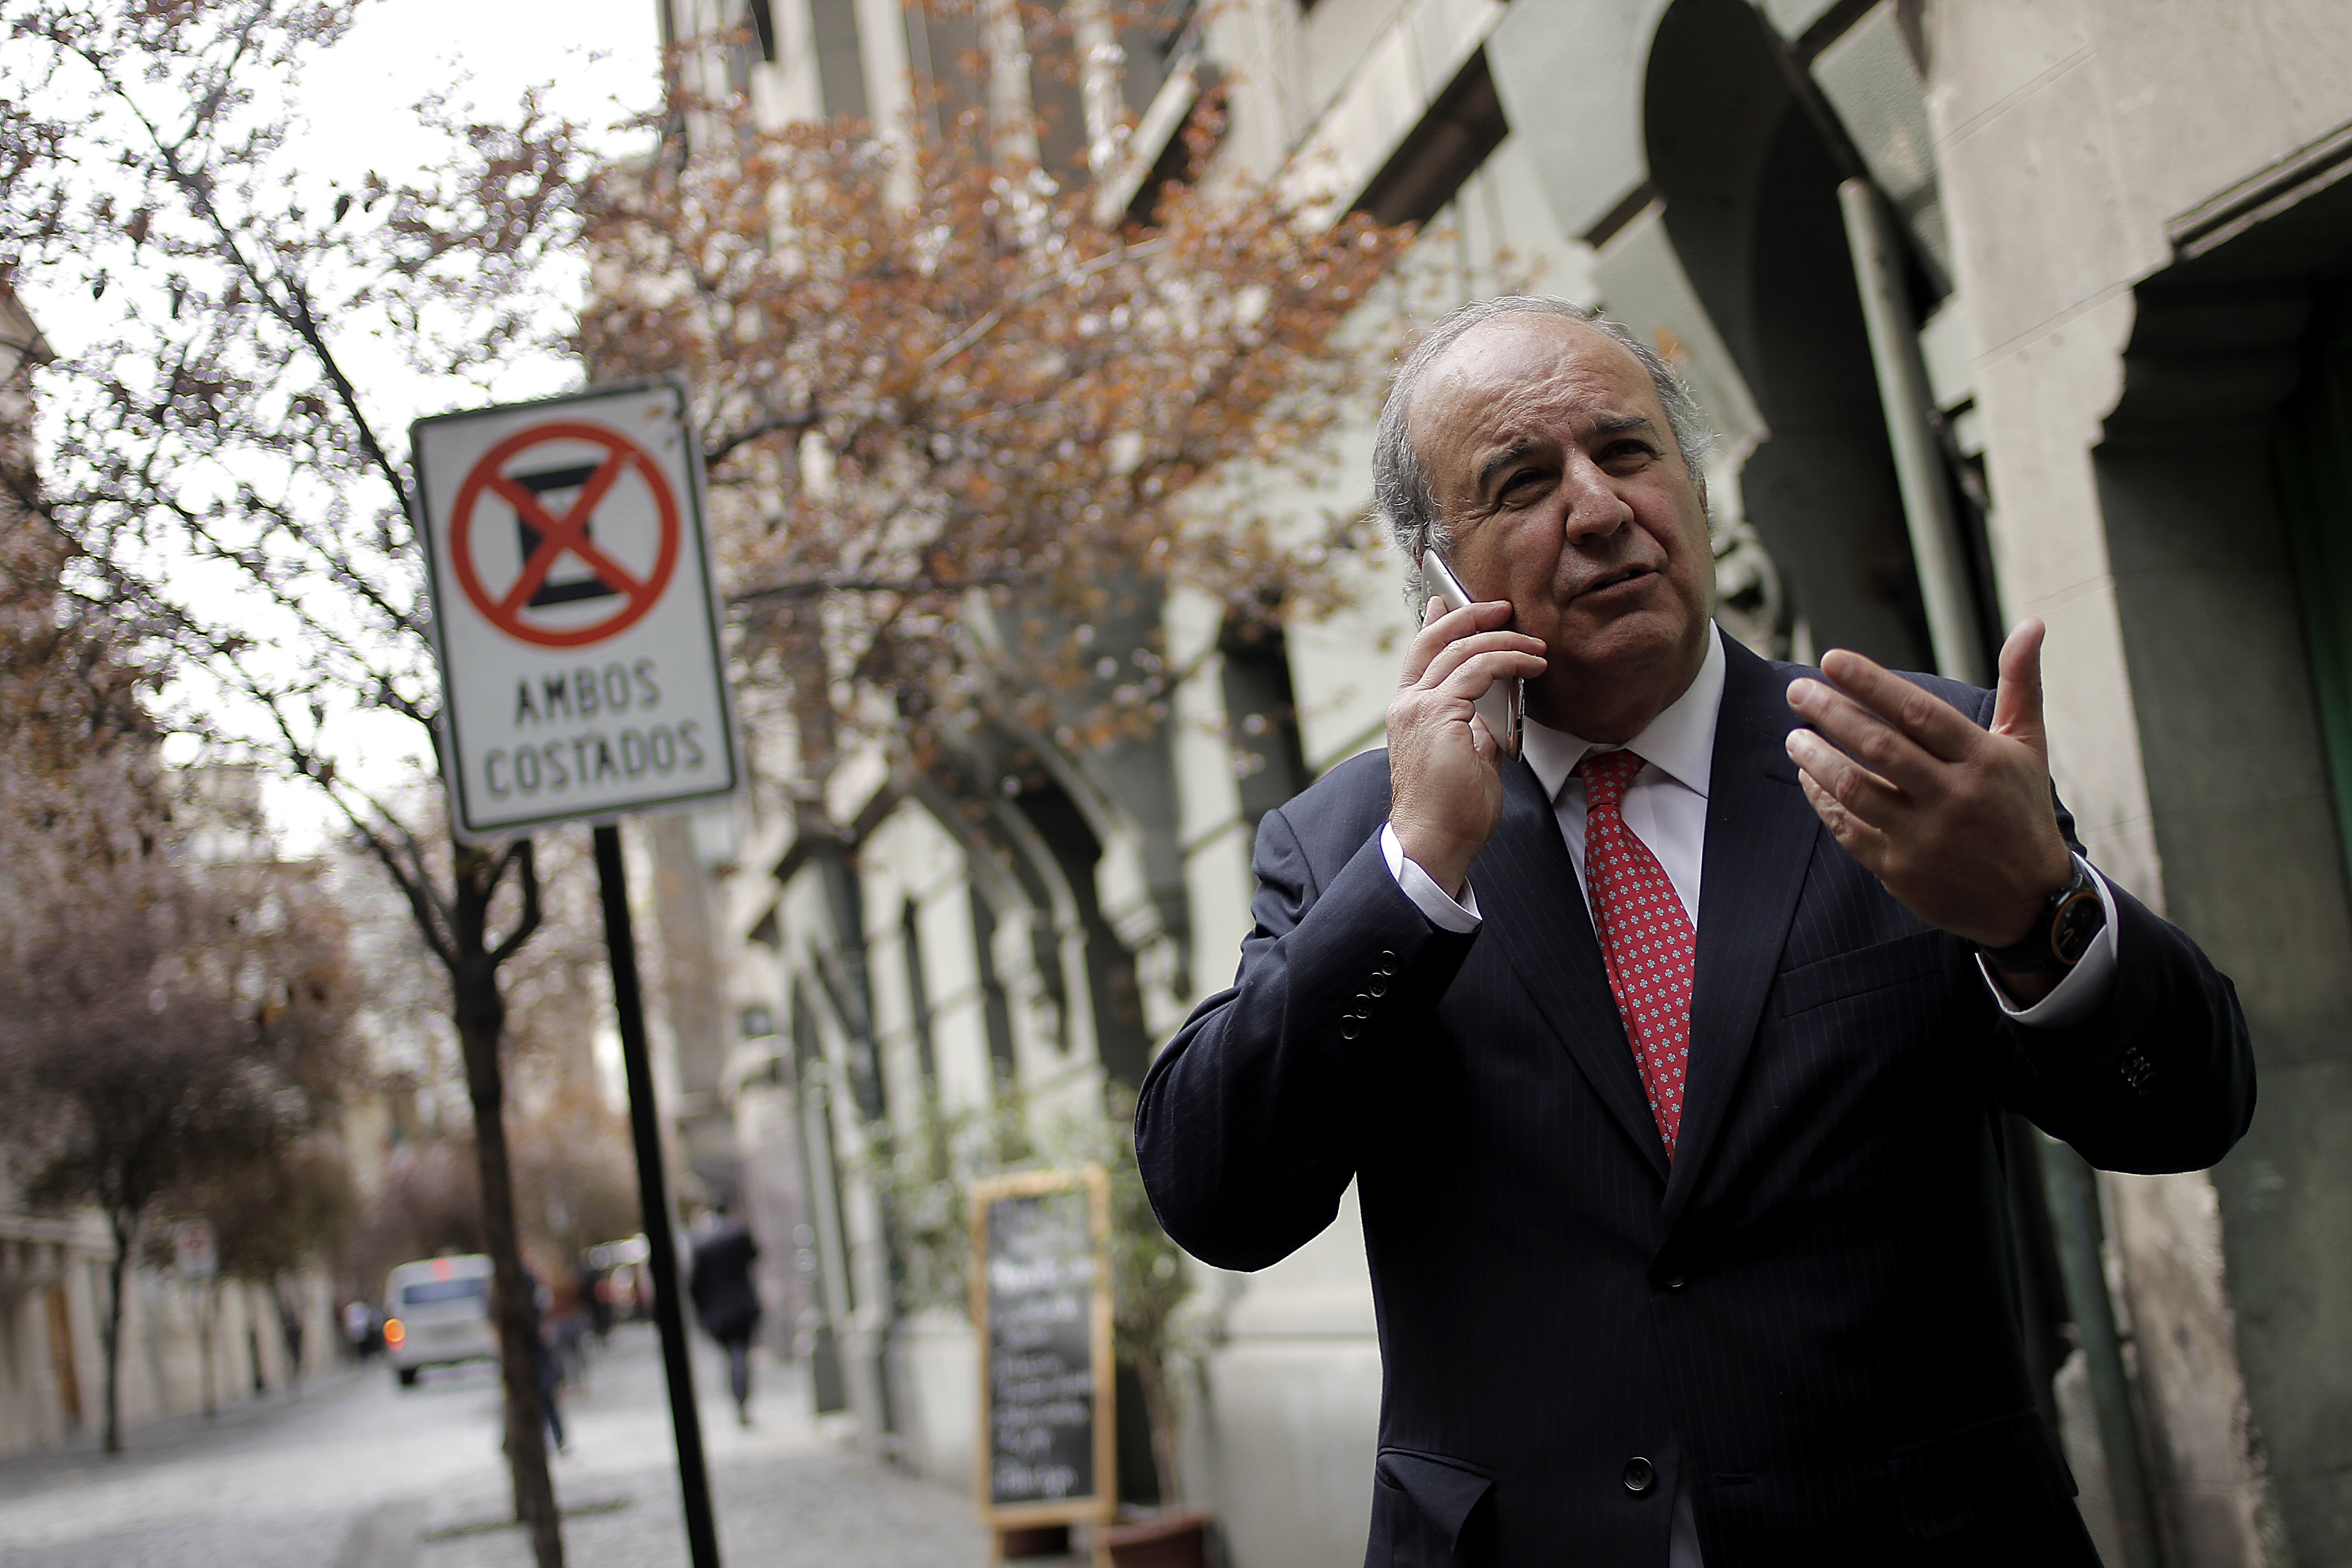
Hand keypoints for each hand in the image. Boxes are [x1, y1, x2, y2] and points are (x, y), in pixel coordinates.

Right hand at [1389, 597, 1547, 897]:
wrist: (1435, 840)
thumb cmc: (1451, 812)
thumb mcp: (1466, 758)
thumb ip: (1473, 730)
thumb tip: (1491, 717)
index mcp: (1409, 712)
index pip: (1420, 655)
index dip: (1437, 623)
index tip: (1450, 601)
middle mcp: (1407, 704)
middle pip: (1436, 639)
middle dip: (1471, 615)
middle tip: (1504, 608)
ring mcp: (1419, 706)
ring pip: (1461, 649)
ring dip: (1504, 640)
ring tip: (1535, 645)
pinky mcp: (1440, 713)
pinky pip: (1479, 669)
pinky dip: (1510, 659)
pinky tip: (1533, 663)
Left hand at [1784, 619, 2073, 952]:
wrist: (2028, 901)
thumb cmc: (2021, 810)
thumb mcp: (2028, 746)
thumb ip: (2021, 684)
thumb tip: (2032, 623)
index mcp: (1982, 761)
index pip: (1918, 712)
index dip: (1871, 683)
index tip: (1830, 660)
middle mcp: (1953, 797)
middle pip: (1879, 747)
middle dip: (1830, 713)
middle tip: (1796, 690)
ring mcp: (1924, 836)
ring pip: (1855, 788)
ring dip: (1816, 758)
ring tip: (1795, 734)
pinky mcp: (1900, 870)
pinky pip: (1848, 828)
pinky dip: (1822, 800)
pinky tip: (1808, 777)